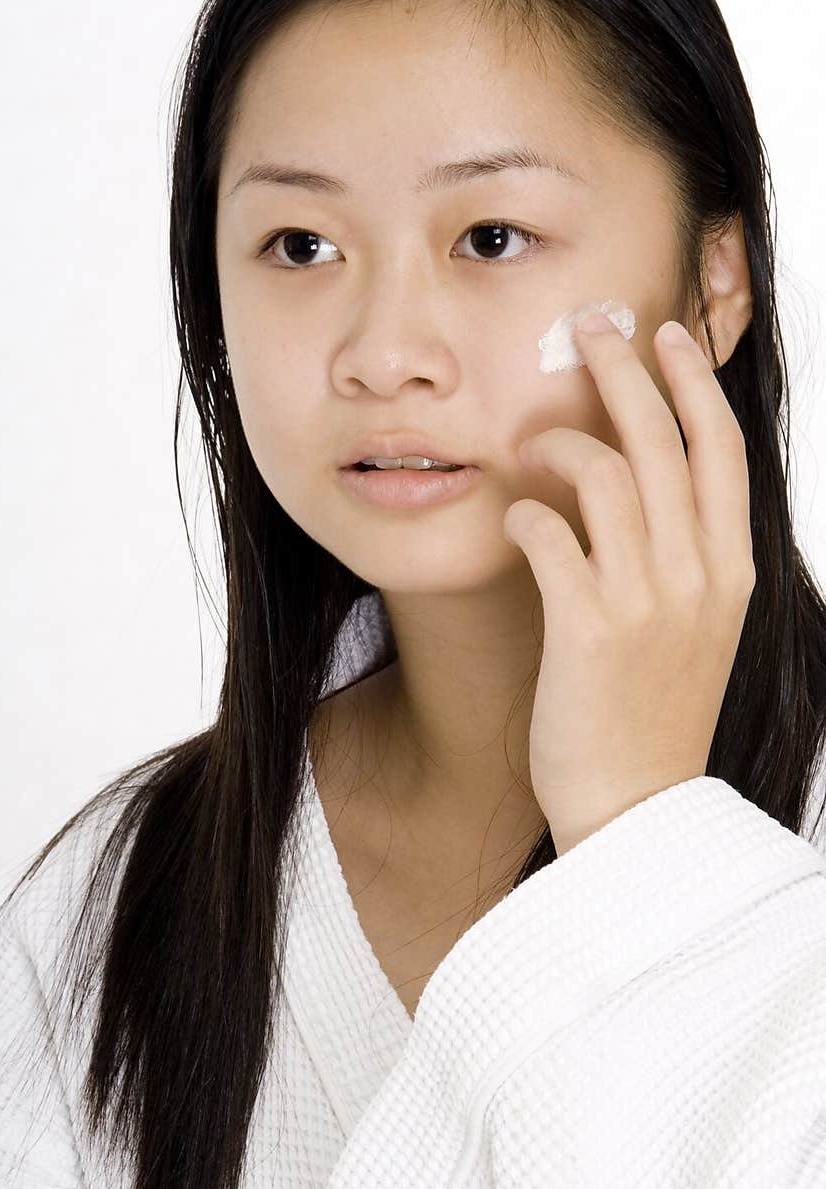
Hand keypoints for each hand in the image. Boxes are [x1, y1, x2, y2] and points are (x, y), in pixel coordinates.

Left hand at [503, 311, 755, 856]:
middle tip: (593, 327)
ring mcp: (645, 602)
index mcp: (729, 573)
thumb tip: (644, 493)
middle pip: (663, 443)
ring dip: (564, 441)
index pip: (721, 453)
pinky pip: (550, 537)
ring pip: (607, 477)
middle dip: (627, 371)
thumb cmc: (654, 717)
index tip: (668, 339)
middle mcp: (696, 577)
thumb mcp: (695, 632)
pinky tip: (514, 516)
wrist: (635, 806)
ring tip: (535, 440)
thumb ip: (683, 562)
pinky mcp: (587, 630)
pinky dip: (526, 514)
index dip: (693, 386)